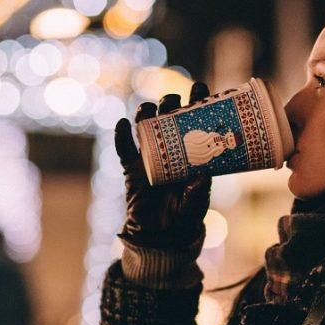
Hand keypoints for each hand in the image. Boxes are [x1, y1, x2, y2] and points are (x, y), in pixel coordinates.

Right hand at [115, 81, 211, 248]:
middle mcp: (169, 150)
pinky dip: (121, 136)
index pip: (194, 122)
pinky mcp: (131, 169)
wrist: (161, 236)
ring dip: (146, 114)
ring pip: (145, 127)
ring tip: (148, 109)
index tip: (199, 88)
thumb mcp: (195, 204)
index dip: (196, 102)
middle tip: (174, 101)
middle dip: (170, 104)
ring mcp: (149, 157)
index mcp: (190, 153)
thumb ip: (198, 191)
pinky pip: (124, 149)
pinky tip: (122, 124)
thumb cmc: (184, 216)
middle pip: (168, 118)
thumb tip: (203, 175)